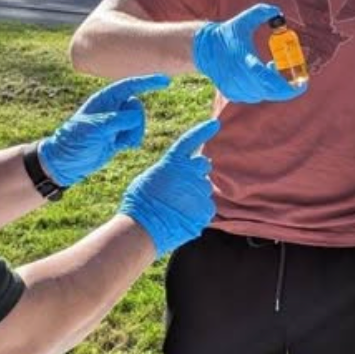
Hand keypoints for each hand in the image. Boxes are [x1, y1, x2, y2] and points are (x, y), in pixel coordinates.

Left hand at [39, 75, 170, 185]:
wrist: (65, 163)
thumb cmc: (74, 142)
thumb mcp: (95, 129)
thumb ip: (118, 119)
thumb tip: (135, 117)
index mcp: (103, 100)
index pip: (130, 85)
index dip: (148, 82)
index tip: (166, 81)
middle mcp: (111, 108)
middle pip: (137, 107)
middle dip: (136, 122)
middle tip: (122, 135)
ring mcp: (114, 122)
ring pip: (138, 122)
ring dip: (134, 133)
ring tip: (120, 144)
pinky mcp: (117, 136)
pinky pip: (135, 134)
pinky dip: (132, 140)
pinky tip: (121, 148)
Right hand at [119, 119, 220, 256]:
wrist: (143, 228)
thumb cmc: (139, 204)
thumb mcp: (150, 178)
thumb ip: (169, 171)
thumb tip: (179, 174)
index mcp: (173, 162)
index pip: (190, 140)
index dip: (203, 131)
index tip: (215, 124)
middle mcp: (190, 172)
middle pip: (203, 166)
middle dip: (197, 172)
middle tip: (183, 187)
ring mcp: (200, 191)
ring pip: (204, 189)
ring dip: (195, 194)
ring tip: (177, 208)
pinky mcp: (206, 209)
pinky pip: (207, 207)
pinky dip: (198, 212)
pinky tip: (183, 218)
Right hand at [191, 4, 307, 103]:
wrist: (204, 50)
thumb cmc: (227, 34)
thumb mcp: (243, 19)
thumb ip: (262, 12)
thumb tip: (278, 12)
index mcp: (244, 60)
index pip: (267, 78)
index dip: (287, 86)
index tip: (303, 83)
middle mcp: (239, 78)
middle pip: (270, 92)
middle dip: (288, 88)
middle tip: (299, 81)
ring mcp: (235, 88)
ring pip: (264, 94)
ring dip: (274, 85)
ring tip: (272, 66)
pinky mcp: (233, 94)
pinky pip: (255, 96)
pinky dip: (263, 88)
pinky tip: (261, 74)